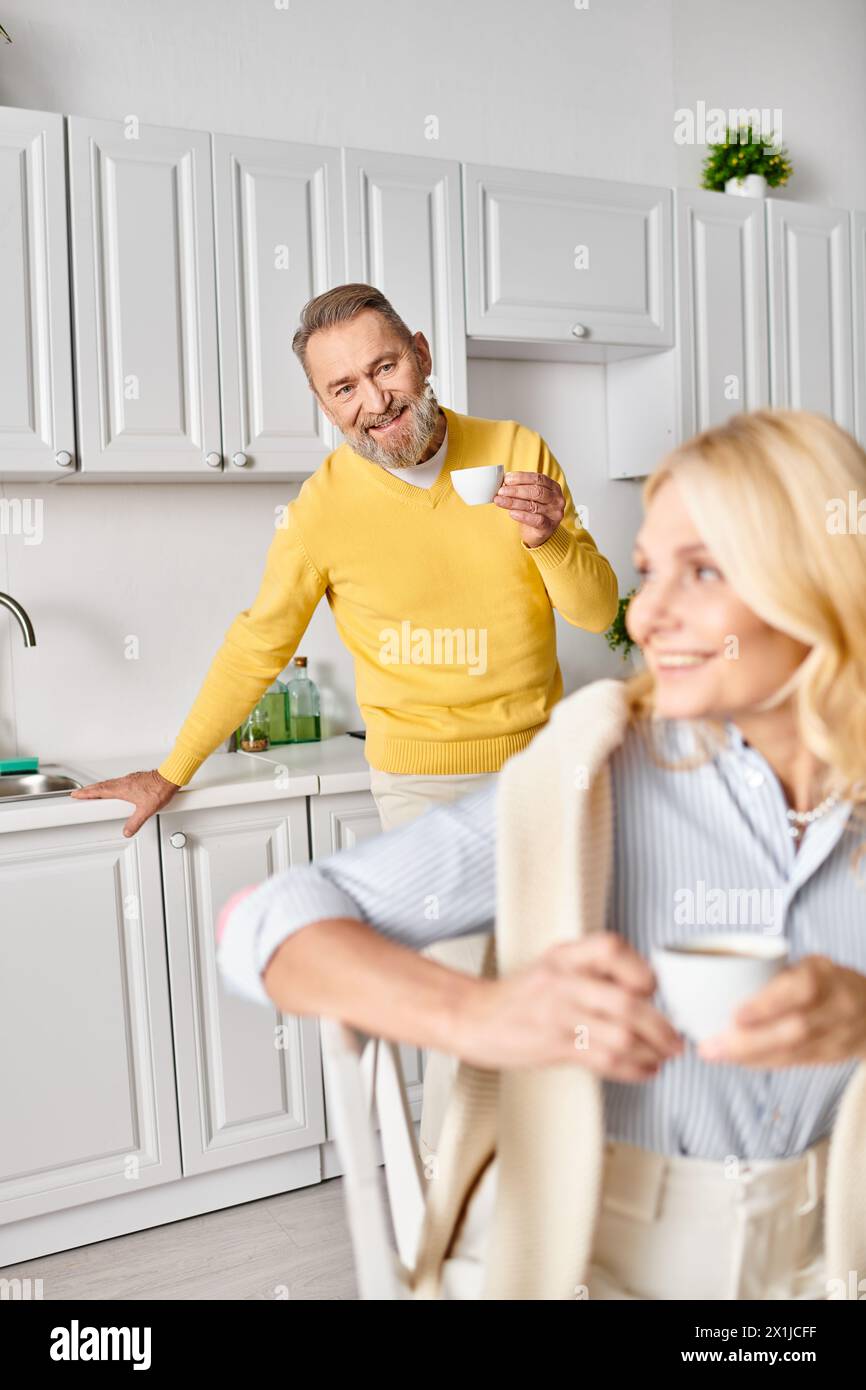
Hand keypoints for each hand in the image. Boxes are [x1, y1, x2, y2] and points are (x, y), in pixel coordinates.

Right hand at [69, 768, 179, 836]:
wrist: (170, 778)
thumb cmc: (160, 790)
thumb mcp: (146, 810)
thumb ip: (135, 822)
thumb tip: (127, 831)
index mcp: (122, 789)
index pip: (99, 791)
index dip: (86, 793)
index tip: (76, 794)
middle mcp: (124, 782)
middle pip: (101, 786)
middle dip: (89, 790)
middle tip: (79, 793)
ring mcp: (129, 779)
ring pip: (109, 783)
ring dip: (99, 787)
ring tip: (93, 792)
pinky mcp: (135, 778)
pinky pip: (118, 782)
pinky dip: (110, 785)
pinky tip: (114, 789)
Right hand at [459, 932, 683, 1079]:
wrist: (474, 1017)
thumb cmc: (519, 995)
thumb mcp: (555, 963)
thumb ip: (594, 968)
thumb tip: (646, 988)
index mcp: (565, 955)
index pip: (611, 948)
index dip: (640, 969)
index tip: (653, 990)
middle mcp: (563, 981)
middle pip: (626, 1001)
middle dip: (660, 1025)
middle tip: (675, 1038)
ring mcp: (557, 1015)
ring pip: (620, 1035)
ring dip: (651, 1051)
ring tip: (663, 1057)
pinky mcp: (554, 1046)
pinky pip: (604, 1060)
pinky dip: (633, 1068)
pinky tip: (643, 1069)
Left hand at [493, 471, 564, 546]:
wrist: (539, 533)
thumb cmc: (534, 511)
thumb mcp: (529, 497)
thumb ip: (520, 488)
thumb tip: (503, 482)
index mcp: (553, 487)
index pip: (538, 478)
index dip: (521, 477)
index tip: (507, 479)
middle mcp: (557, 499)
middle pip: (536, 491)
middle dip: (516, 490)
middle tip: (501, 491)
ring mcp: (555, 513)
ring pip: (533, 505)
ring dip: (513, 502)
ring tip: (499, 500)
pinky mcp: (549, 527)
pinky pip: (536, 520)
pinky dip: (522, 516)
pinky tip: (511, 513)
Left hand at [698, 955, 865, 1067]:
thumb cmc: (827, 980)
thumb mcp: (807, 964)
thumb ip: (773, 973)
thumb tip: (716, 981)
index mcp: (825, 975)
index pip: (800, 990)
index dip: (767, 1005)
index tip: (734, 1016)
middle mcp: (836, 1006)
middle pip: (794, 1030)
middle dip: (748, 1042)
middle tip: (710, 1046)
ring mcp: (838, 1035)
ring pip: (792, 1053)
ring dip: (749, 1057)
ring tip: (716, 1054)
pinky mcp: (833, 1057)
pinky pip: (794, 1063)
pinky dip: (763, 1063)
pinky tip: (738, 1061)